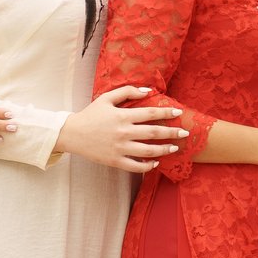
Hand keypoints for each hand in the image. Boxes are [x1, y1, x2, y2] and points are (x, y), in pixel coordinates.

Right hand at [59, 85, 186, 172]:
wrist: (72, 134)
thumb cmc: (91, 114)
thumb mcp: (106, 98)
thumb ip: (127, 91)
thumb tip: (148, 91)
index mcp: (123, 115)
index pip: (151, 113)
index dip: (167, 113)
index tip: (179, 113)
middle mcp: (123, 132)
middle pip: (154, 133)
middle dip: (172, 133)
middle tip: (185, 133)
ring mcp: (120, 148)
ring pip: (149, 151)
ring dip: (165, 150)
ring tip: (175, 148)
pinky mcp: (115, 161)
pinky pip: (136, 166)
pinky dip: (148, 166)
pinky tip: (156, 162)